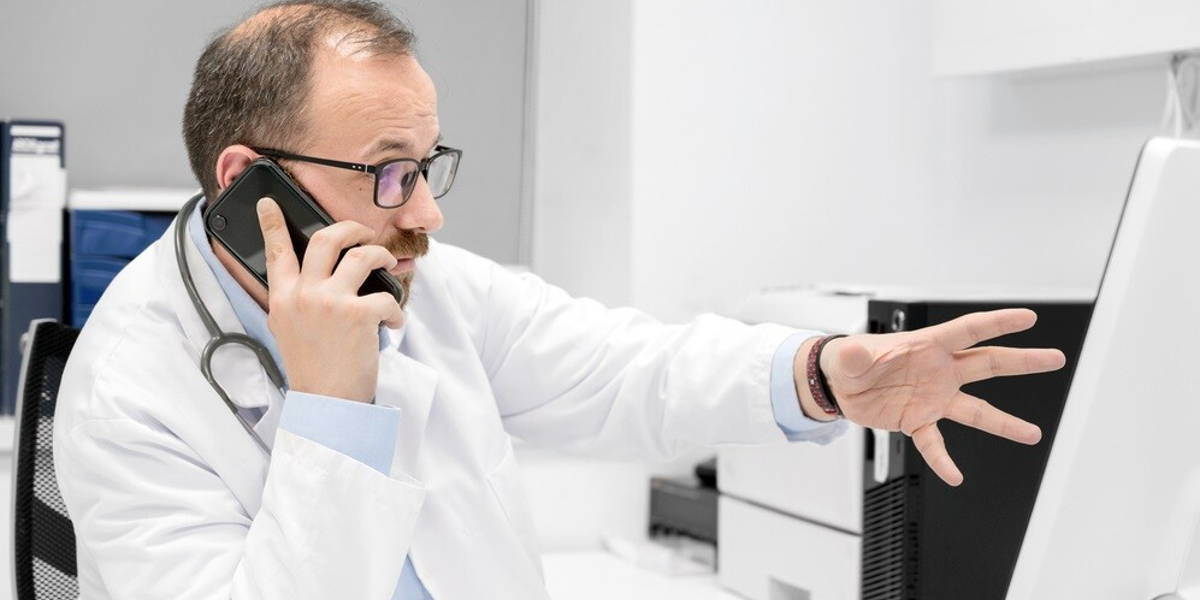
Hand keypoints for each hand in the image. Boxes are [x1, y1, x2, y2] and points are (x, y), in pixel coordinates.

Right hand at [257, 197, 403, 401]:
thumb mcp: (290, 330)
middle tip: (363, 233)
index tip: (269, 203)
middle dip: (351, 228)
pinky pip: (386, 294)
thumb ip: (297, 301)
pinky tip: (392, 322)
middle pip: (326, 239)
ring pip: (362, 255)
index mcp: (283, 298)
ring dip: (382, 256)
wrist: (326, 402)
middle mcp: (304, 295)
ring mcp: (331, 302)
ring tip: (389, 265)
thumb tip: (319, 278)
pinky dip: (395, 308)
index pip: (276, 252)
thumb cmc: (314, 369)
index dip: (272, 224)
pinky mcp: (359, 314)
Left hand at [799, 309, 1065, 485]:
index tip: (1028, 318)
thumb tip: (852, 351)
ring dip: (1004, 423)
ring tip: (1032, 434)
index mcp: (926, 346)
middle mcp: (938, 371)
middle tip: (1055, 358)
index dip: (997, 323)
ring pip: (976, 410)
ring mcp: (933, 397)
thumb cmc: (849, 360)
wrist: (838, 385)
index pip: (968, 330)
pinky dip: (943, 460)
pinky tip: (954, 476)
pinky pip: (935, 443)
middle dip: (1022, 360)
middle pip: (987, 363)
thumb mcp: (849, 354)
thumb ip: (855, 354)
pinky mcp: (918, 420)